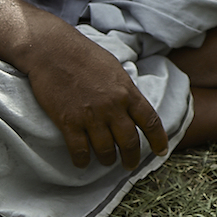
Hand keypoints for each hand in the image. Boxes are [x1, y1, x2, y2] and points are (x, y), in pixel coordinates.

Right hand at [22, 19, 169, 167]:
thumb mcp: (115, 69)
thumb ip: (125, 90)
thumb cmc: (85, 55)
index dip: (159, 140)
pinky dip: (82, 160)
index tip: (161, 152)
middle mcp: (113, 107)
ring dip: (107, 160)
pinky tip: (83, 162)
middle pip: (129, 142)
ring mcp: (91, 116)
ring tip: (107, 162)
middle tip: (130, 165)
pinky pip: (79, 150)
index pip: (150, 122)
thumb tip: (132, 105)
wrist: (54, 51)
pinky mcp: (68, 122)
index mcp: (128, 92)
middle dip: (132, 158)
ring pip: (105, 150)